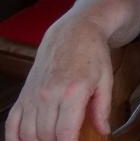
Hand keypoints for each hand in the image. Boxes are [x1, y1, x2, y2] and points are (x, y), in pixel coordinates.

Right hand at [5, 17, 114, 140]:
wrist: (73, 33)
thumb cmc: (92, 55)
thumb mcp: (105, 80)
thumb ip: (103, 108)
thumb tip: (103, 130)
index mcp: (72, 91)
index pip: (65, 133)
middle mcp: (49, 94)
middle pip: (47, 135)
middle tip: (68, 140)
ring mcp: (33, 95)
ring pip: (28, 133)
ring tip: (53, 139)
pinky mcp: (24, 95)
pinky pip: (12, 123)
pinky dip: (15, 138)